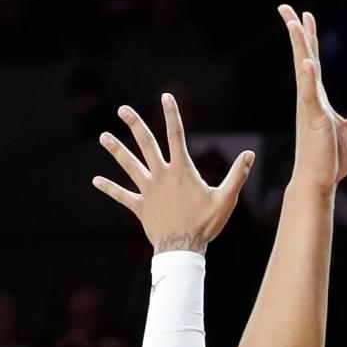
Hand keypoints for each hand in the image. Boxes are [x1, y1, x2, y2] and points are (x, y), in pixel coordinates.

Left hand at [94, 94, 253, 251]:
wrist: (182, 248)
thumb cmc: (206, 224)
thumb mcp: (226, 199)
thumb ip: (237, 175)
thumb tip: (250, 155)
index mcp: (182, 171)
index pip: (176, 136)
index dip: (171, 114)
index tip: (166, 97)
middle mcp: (161, 176)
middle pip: (146, 144)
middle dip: (134, 124)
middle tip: (123, 109)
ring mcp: (148, 190)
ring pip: (129, 165)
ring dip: (116, 150)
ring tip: (103, 136)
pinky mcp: (140, 206)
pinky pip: (122, 195)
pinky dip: (109, 188)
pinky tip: (96, 181)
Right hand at [280, 4, 346, 196]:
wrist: (320, 182)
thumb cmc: (331, 159)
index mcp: (317, 99)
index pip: (313, 62)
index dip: (309, 39)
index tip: (305, 17)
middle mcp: (309, 98)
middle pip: (302, 57)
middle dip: (296, 32)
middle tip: (285, 7)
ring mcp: (309, 108)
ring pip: (303, 69)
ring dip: (298, 46)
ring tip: (293, 22)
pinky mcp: (313, 120)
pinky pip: (309, 95)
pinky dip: (308, 78)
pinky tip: (307, 62)